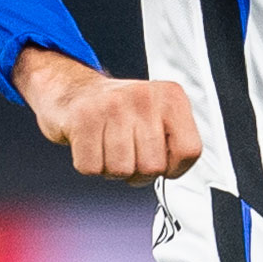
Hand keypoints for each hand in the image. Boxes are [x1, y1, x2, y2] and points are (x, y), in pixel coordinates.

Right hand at [12, 45, 202, 184]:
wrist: (73, 89)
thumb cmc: (119, 112)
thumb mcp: (158, 116)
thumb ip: (175, 142)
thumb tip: (175, 171)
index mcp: (171, 97)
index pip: (189, 151)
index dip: (174, 168)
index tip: (161, 160)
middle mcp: (144, 97)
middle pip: (153, 167)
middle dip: (139, 172)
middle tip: (128, 154)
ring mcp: (113, 106)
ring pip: (122, 170)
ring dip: (112, 169)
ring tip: (107, 147)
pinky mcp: (83, 119)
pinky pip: (92, 168)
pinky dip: (89, 165)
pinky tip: (91, 146)